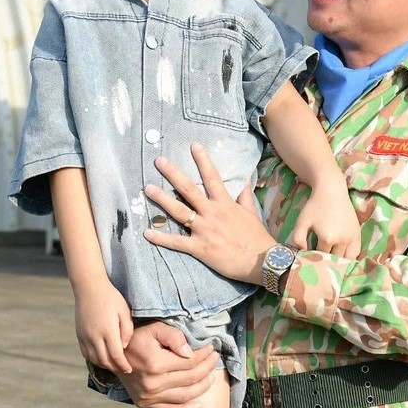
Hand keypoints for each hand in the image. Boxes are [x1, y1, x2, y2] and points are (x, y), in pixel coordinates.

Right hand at [74, 280, 133, 372]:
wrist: (89, 288)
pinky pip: (85, 353)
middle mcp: (94, 336)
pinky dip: (94, 359)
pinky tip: (101, 358)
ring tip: (113, 365)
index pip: (116, 355)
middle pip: (104, 360)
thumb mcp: (124, 311)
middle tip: (122, 370)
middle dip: (114, 368)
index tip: (129, 369)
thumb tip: (123, 347)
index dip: (123, 365)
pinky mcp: (79, 335)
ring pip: (94, 359)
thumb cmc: (111, 298)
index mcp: (108, 330)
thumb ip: (127, 331)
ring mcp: (85, 336)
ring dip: (104, 364)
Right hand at [120, 321, 221, 407]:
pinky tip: (199, 405)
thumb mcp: (153, 329)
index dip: (204, 355)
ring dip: (202, 387)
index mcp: (155, 363)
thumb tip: (190, 352)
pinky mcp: (145, 404)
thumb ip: (173, 336)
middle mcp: (152, 383)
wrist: (114, 355)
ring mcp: (148, 396)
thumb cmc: (136, 338)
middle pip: (190, 378)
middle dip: (207, 368)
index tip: (212, 348)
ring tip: (211, 377)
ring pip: (185, 395)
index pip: (190, 362)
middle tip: (215, 359)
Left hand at [143, 144, 278, 283]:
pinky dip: (161, 238)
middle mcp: (212, 213)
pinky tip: (146, 233)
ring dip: (162, 199)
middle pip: (188, 190)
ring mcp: (204, 230)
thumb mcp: (251, 213)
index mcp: (224, 203)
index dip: (203, 160)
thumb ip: (244, 196)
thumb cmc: (257, 238)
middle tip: (159, 161)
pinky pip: (177, 242)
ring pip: (179, 211)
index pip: (212, 177)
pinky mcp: (199, 247)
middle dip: (173, 174)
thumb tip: (245, 180)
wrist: (261, 261)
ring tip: (148, 189)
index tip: (194, 146)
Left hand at [291, 183, 360, 256]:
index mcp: (327, 238)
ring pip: (347, 259)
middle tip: (320, 259)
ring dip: (340, 261)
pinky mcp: (357, 233)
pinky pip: (356, 252)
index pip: (321, 256)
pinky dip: (350, 256)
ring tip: (332, 260)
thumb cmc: (314, 206)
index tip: (310, 256)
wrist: (332, 191)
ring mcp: (352, 237)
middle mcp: (342, 240)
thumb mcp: (302, 221)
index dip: (315, 258)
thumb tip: (302, 251)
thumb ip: (298, 238)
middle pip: (334, 259)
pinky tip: (343, 256)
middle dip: (327, 261)